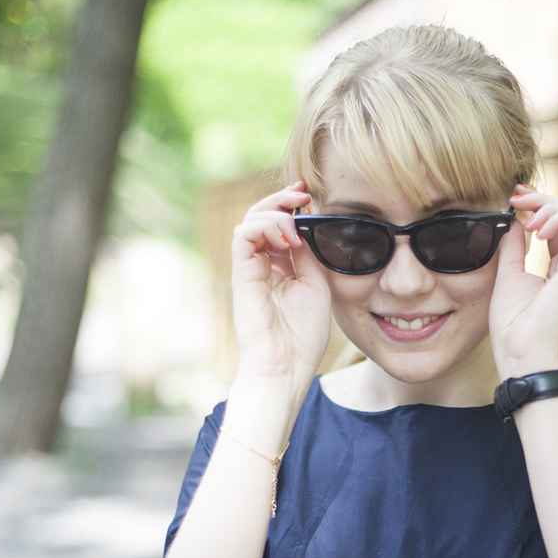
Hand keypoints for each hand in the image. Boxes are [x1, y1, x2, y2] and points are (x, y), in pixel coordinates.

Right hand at [230, 183, 332, 383]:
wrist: (285, 366)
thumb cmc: (302, 336)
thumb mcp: (316, 285)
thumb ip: (309, 254)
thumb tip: (305, 224)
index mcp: (279, 269)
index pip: (279, 226)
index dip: (292, 207)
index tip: (310, 196)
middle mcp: (261, 265)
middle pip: (261, 217)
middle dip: (282, 199)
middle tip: (302, 192)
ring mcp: (248, 269)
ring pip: (250, 220)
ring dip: (276, 213)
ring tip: (296, 228)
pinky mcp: (240, 274)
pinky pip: (243, 234)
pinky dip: (266, 227)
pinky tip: (289, 240)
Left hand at [488, 187, 557, 378]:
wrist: (520, 352)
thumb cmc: (513, 325)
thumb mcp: (509, 275)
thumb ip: (513, 248)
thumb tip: (515, 222)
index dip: (540, 205)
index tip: (515, 198)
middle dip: (544, 199)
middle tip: (517, 197)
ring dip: (551, 206)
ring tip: (528, 219)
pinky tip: (537, 228)